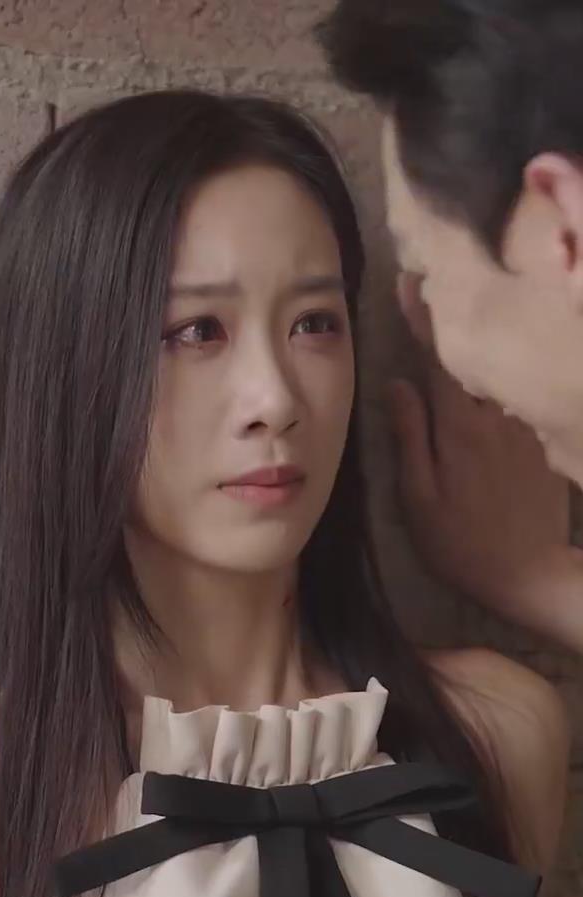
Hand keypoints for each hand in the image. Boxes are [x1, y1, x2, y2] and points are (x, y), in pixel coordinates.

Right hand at [389, 273, 574, 640]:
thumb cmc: (462, 545)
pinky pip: (514, 399)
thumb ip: (409, 438)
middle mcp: (497, 416)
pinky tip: (490, 377)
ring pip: (496, 375)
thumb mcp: (419, 499)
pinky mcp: (541, 441)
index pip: (437, 359)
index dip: (422, 317)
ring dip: (477, 348)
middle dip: (450, 319)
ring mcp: (524, 426)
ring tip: (458, 324)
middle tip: (430, 283)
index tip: (409, 281)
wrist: (532, 573)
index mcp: (461, 428)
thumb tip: (397, 385)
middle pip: (472, 356)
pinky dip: (500, 379)